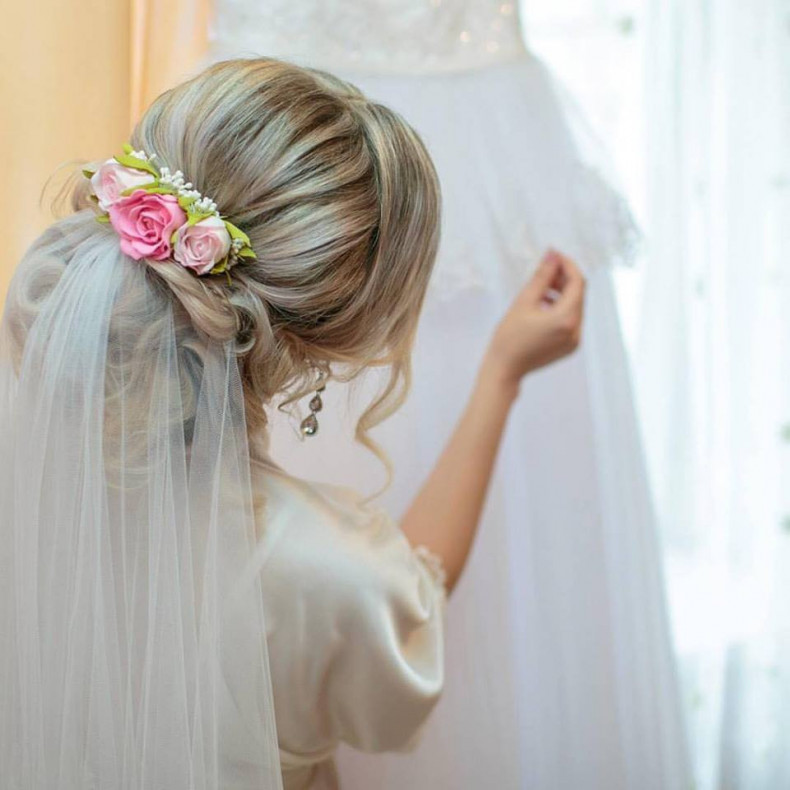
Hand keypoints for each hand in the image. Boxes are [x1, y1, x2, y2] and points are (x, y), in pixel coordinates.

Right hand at [484, 249, 585, 390]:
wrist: (505, 368)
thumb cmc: (509, 336)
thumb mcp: (524, 301)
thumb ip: (542, 276)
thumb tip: (553, 254)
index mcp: (566, 318)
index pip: (577, 282)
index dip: (567, 265)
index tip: (553, 256)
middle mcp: (576, 330)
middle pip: (578, 294)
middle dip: (564, 278)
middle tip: (545, 269)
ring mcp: (575, 340)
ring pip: (575, 306)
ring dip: (562, 293)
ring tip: (541, 288)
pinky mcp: (570, 346)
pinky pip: (571, 320)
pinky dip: (561, 308)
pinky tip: (542, 306)